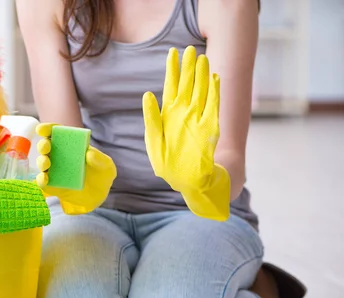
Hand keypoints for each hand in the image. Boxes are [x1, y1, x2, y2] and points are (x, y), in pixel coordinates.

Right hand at [35, 123, 116, 214]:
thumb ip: (100, 159)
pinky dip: (41, 180)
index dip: (48, 129)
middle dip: (43, 145)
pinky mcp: (52, 185)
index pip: (56, 133)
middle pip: (46, 146)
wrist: (99, 196)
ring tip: (46, 162)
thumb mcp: (107, 166)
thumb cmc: (101, 175)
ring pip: (42, 163)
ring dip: (41, 161)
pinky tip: (44, 179)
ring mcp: (54, 170)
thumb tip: (89, 154)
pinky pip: (43, 182)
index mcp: (70, 144)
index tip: (42, 129)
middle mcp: (59, 155)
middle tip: (46, 146)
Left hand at [143, 46, 229, 220]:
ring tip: (203, 58)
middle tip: (190, 49)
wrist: (188, 182)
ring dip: (202, 75)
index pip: (171, 88)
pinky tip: (214, 78)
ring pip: (201, 92)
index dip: (172, 71)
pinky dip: (214, 93)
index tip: (172, 53)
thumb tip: (147, 94)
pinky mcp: (210, 128)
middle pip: (187, 86)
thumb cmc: (168, 164)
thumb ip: (151, 118)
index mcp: (168, 116)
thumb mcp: (154, 141)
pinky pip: (213, 106)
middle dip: (188, 68)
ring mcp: (198, 119)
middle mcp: (184, 114)